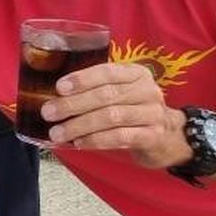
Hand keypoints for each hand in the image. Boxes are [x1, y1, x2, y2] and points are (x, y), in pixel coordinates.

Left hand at [40, 61, 191, 167]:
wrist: (166, 135)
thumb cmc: (132, 109)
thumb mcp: (120, 92)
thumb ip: (96, 90)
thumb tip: (55, 97)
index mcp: (136, 74)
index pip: (107, 72)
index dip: (82, 79)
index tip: (59, 87)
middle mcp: (147, 90)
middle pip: (106, 95)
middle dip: (73, 104)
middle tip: (49, 113)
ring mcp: (152, 113)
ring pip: (111, 117)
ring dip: (80, 125)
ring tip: (58, 132)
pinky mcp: (152, 136)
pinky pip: (120, 137)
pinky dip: (96, 140)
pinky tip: (79, 142)